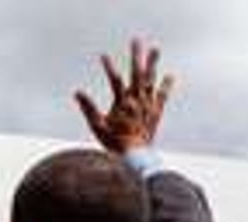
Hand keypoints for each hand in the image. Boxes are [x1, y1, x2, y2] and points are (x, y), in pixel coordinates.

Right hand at [75, 38, 173, 153]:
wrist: (136, 156)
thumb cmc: (114, 143)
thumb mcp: (97, 126)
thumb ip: (88, 108)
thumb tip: (77, 93)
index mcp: (123, 103)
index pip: (115, 80)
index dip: (109, 67)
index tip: (103, 55)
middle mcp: (138, 100)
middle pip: (137, 73)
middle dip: (136, 55)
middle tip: (137, 40)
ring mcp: (148, 105)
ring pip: (151, 80)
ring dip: (153, 63)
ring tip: (156, 49)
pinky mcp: (156, 112)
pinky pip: (162, 96)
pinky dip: (166, 85)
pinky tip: (169, 75)